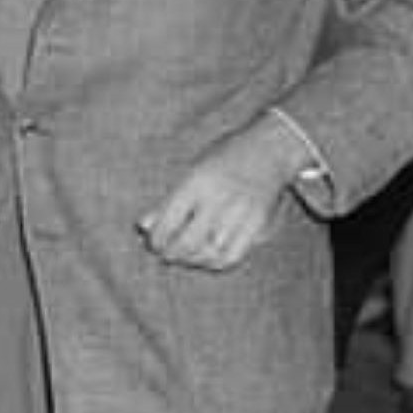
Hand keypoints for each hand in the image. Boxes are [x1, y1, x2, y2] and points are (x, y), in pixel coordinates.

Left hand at [138, 119, 303, 270]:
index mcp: (196, 183)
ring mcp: (240, 215)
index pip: (168, 222)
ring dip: (192, 260)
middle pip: (187, 242)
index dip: (156, 240)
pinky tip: (206, 258)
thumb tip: (143, 227)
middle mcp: (218, 200)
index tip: (153, 243)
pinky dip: (215, 263)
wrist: (269, 150)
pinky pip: (232, 256)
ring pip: (208, 253)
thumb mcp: (191, 170)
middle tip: (166, 254)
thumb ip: (167, 201)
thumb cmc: (223, 158)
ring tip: (184, 256)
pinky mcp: (257, 225)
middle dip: (171, 254)